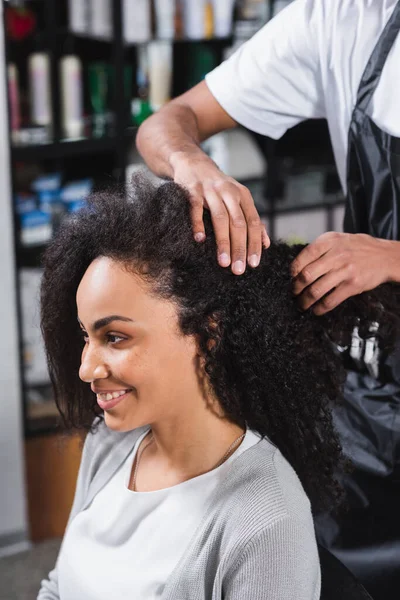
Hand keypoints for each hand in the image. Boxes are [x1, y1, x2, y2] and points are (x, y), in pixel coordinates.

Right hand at [171, 151, 269, 274]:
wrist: (193, 163)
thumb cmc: (217, 187)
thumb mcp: (238, 199)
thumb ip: (251, 220)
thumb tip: (266, 243)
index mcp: (243, 196)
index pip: (253, 223)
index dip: (254, 244)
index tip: (254, 264)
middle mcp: (229, 192)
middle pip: (239, 223)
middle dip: (240, 248)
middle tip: (238, 269)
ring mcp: (210, 190)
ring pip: (220, 218)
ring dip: (223, 242)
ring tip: (223, 262)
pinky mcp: (192, 189)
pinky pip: (196, 207)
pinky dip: (198, 223)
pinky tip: (199, 239)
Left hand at [291, 232, 395, 314]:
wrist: (385, 256)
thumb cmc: (358, 248)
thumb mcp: (338, 239)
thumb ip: (320, 248)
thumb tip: (298, 266)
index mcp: (329, 242)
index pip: (303, 257)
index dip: (293, 270)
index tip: (291, 277)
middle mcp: (336, 255)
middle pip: (306, 276)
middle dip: (295, 287)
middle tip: (293, 292)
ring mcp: (345, 271)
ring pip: (316, 290)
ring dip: (304, 301)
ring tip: (301, 305)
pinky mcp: (352, 285)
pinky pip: (330, 301)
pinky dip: (319, 308)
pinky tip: (316, 310)